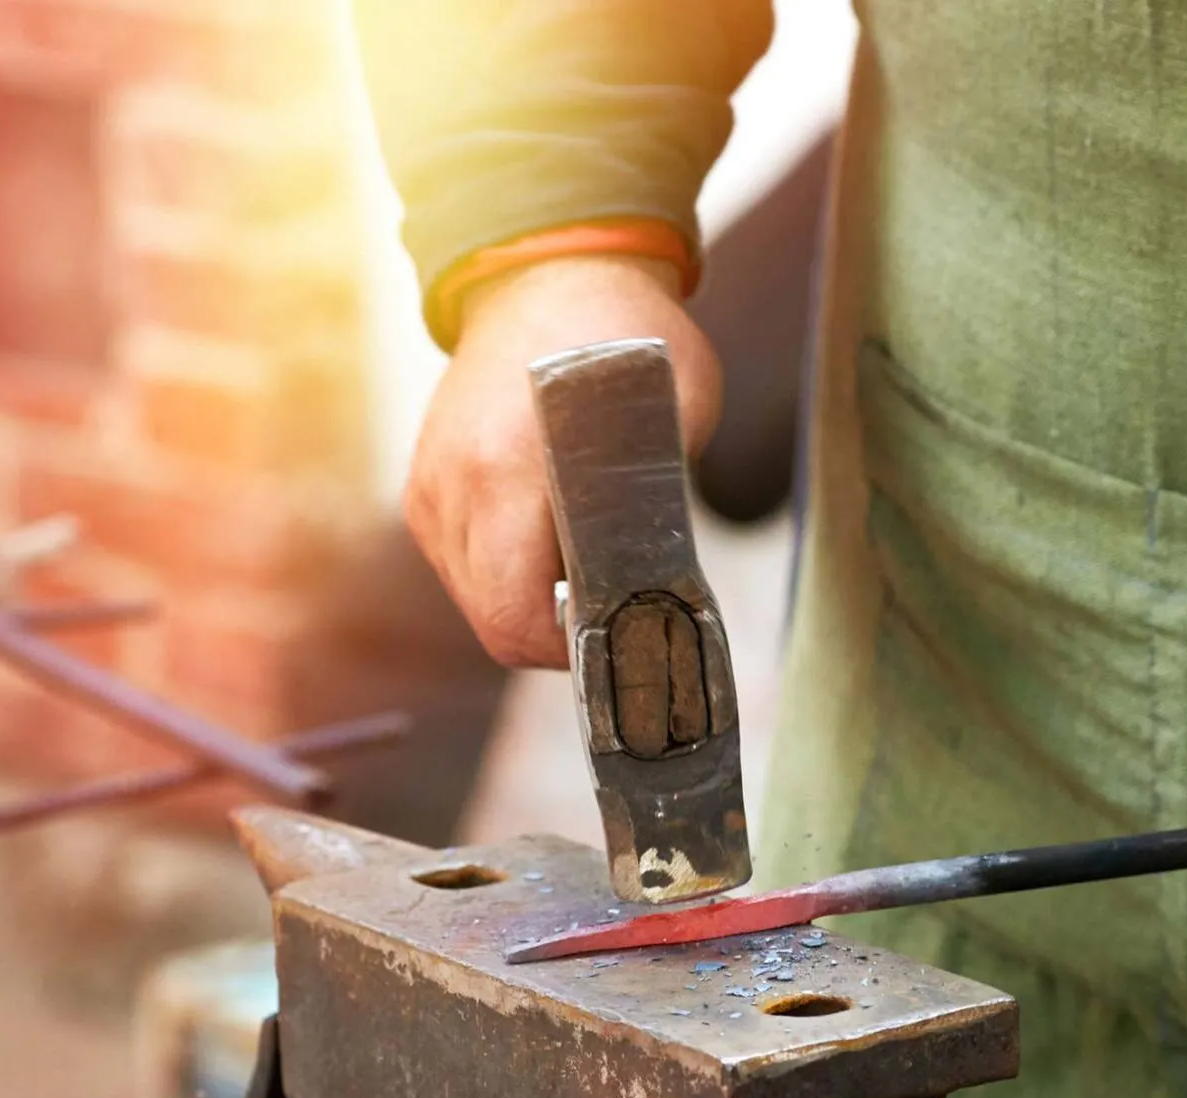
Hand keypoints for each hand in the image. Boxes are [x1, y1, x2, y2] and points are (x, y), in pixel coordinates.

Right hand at [404, 256, 720, 666]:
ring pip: (473, 600)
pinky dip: (504, 574)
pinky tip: (552, 549)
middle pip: (492, 622)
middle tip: (616, 617)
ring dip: (527, 606)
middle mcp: (454, 485)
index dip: (571, 650)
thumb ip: (663, 503)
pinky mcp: (424, 486)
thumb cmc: (624, 339)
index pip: (515, 617)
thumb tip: (665, 586)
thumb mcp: (678, 415)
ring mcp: (430, 487)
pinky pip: (460, 564)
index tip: (622, 633)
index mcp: (511, 470)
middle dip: (555, 636)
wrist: (547, 273)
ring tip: (588, 579)